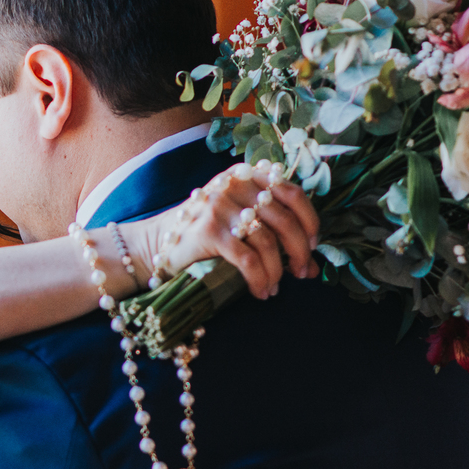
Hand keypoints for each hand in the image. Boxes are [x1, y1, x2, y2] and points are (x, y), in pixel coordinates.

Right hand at [124, 160, 320, 299]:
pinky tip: (260, 292)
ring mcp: (220, 207)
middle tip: (301, 273)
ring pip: (267, 242)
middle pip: (284, 220)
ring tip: (274, 288)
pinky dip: (260, 278)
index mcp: (246, 176)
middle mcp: (234, 186)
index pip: (293, 193)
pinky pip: (248, 259)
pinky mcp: (209, 231)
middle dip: (299, 252)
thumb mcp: (238, 224)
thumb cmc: (202, 236)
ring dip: (277, 271)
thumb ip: (274, 235)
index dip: (309, 221)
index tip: (312, 246)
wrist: (155, 245)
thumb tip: (314, 268)